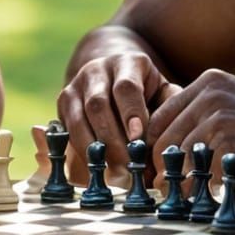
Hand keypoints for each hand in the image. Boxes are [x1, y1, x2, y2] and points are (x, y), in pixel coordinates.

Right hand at [58, 50, 179, 173]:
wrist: (114, 73)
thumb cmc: (147, 90)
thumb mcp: (162, 92)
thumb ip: (170, 110)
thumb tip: (171, 141)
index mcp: (128, 62)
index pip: (126, 87)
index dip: (131, 114)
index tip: (138, 139)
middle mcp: (98, 69)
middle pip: (99, 104)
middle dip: (113, 139)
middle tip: (128, 165)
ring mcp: (76, 84)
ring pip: (79, 119)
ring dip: (95, 148)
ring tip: (113, 171)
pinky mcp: (63, 101)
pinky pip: (67, 129)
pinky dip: (80, 150)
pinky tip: (95, 166)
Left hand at [145, 70, 234, 200]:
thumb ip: (202, 116)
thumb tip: (162, 148)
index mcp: (209, 81)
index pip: (160, 116)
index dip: (152, 146)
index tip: (153, 167)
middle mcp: (209, 93)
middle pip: (163, 138)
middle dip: (159, 167)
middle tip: (161, 188)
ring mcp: (218, 116)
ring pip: (177, 158)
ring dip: (177, 181)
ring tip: (180, 195)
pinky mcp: (229, 141)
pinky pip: (198, 172)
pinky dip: (197, 189)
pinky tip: (204, 197)